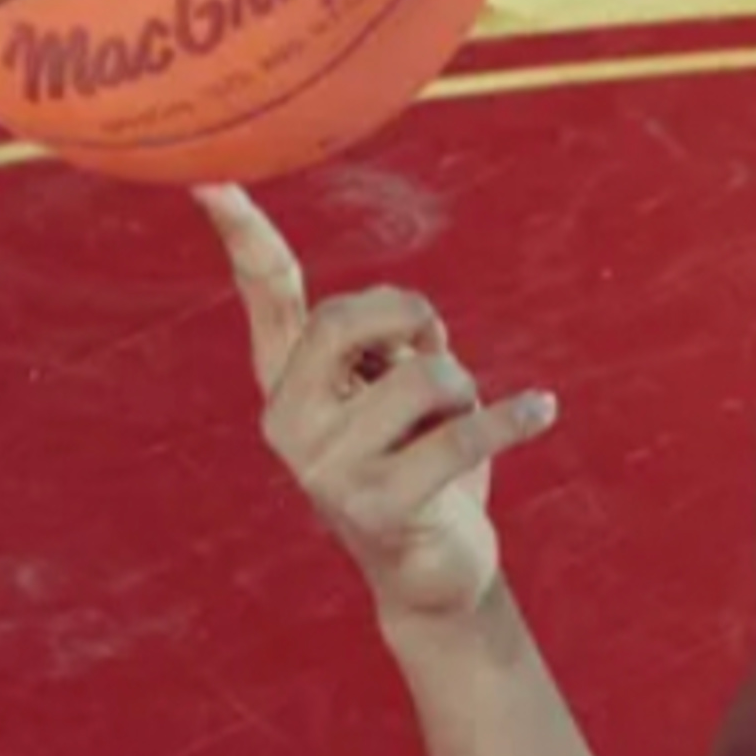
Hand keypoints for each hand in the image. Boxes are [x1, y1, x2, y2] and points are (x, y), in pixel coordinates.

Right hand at [199, 182, 557, 629]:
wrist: (433, 576)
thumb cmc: (421, 470)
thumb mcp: (401, 394)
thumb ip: (392, 345)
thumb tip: (415, 321)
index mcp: (286, 383)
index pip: (266, 297)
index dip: (244, 237)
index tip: (212, 178)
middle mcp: (288, 422)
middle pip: (347, 321)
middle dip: (413, 319)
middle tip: (438, 348)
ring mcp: (326, 469)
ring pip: (421, 379)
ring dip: (464, 391)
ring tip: (461, 422)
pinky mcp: (379, 508)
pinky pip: (461, 437)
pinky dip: (512, 419)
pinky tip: (543, 410)